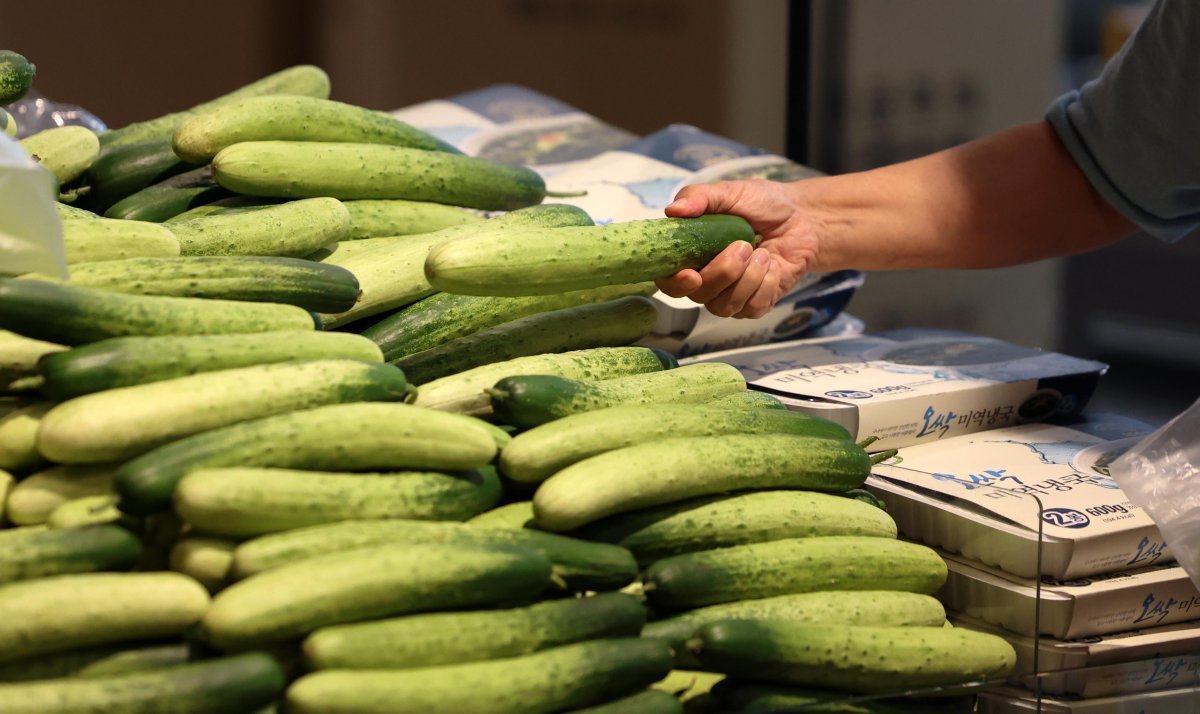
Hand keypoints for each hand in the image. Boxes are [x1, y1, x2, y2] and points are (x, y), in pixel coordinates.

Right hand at [655, 179, 819, 317]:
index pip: (668, 281)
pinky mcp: (756, 305)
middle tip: (743, 245)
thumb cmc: (761, 204)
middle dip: (723, 272)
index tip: (691, 274)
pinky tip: (773, 266)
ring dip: (747, 278)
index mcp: (691, 255)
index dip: (674, 283)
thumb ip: (699, 197)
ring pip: (725, 306)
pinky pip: (752, 308)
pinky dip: (766, 285)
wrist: (801, 217)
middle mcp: (706, 280)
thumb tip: (673, 210)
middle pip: (698, 296)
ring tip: (762, 252)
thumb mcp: (729, 192)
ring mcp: (730, 295)